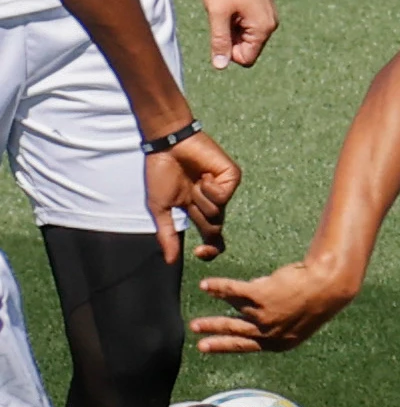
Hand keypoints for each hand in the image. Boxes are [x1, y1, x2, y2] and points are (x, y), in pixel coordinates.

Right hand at [141, 131, 238, 262]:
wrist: (167, 145)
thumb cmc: (161, 172)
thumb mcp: (161, 208)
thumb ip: (167, 235)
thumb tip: (170, 261)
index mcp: (197, 211)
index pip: (211, 239)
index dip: (210, 251)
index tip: (199, 254)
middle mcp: (213, 203)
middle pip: (216, 229)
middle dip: (203, 221)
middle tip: (190, 199)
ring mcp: (223, 190)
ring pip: (217, 212)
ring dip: (200, 199)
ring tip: (193, 180)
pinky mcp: (231, 177)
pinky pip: (224, 195)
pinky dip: (210, 188)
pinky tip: (203, 175)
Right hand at [192, 254, 360, 353]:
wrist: (329, 284)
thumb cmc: (315, 298)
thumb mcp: (294, 317)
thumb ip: (269, 316)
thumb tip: (245, 304)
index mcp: (280, 342)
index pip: (246, 346)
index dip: (223, 346)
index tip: (204, 347)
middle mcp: (270, 333)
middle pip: (235, 333)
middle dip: (212, 333)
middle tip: (195, 333)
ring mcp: (264, 316)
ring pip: (234, 307)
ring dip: (218, 299)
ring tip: (205, 291)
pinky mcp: (261, 297)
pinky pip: (232, 291)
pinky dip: (218, 287)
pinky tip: (205, 285)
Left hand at [201, 0, 278, 68]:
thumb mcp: (217, 13)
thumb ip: (220, 41)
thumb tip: (221, 65)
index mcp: (263, 27)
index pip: (246, 58)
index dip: (227, 51)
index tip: (217, 31)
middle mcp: (270, 23)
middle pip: (246, 47)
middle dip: (229, 37)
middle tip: (219, 15)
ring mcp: (267, 13)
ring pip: (245, 34)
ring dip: (230, 26)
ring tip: (223, 5)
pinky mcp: (262, 5)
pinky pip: (247, 22)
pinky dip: (234, 17)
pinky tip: (228, 0)